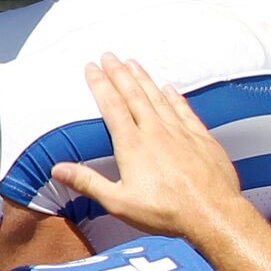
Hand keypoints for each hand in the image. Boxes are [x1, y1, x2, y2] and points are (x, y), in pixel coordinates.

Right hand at [47, 56, 249, 242]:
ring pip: (158, 98)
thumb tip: (58, 169)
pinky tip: (169, 88)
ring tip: (133, 63)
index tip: (92, 68)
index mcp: (133, 145)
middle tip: (109, 56)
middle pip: (134, 95)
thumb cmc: (166, 212)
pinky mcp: (202, 139)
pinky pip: (185, 111)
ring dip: (144, 79)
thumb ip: (87, 182)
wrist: (212, 215)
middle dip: (119, 73)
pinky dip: (175, 97)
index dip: (100, 84)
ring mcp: (181, 133)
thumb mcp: (118, 202)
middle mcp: (156, 132)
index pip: (112, 106)